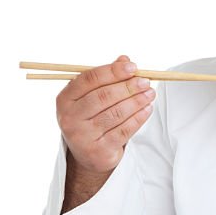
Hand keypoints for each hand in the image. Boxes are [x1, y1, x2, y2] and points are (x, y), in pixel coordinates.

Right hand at [56, 55, 155, 175]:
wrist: (88, 155)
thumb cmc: (91, 118)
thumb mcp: (93, 97)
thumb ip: (107, 78)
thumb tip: (125, 59)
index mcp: (65, 99)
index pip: (89, 79)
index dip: (112, 71)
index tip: (133, 67)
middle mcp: (69, 118)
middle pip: (103, 96)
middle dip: (128, 87)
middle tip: (145, 82)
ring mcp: (82, 136)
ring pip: (115, 114)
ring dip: (136, 101)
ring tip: (150, 93)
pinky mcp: (98, 151)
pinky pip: (123, 131)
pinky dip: (138, 118)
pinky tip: (147, 109)